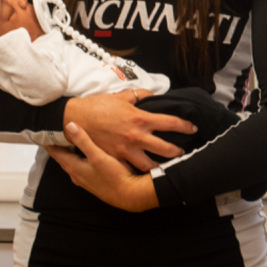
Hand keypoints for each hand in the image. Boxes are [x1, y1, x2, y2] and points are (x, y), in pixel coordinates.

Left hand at [46, 122, 159, 211]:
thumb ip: (83, 141)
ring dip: (70, 155)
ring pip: (74, 164)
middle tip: (56, 137)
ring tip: (71, 144)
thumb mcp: (98, 156)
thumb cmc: (114, 176)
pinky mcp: (94, 182)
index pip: (56, 153)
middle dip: (59, 148)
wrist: (129, 195)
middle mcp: (77, 175)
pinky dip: (81, 160)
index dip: (50, 144)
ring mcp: (86, 180)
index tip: (43, 135)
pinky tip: (89, 157)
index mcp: (74, 168)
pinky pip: (83, 168)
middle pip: (64, 159)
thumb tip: (70, 125)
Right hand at [63, 90, 196, 171]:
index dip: (185, 126)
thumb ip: (140, 96)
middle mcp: (137, 136)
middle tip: (183, 152)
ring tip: (166, 167)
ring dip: (160, 166)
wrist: (74, 118)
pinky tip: (145, 172)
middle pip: (166, 148)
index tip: (193, 128)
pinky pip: (131, 168)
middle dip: (178, 151)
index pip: (171, 123)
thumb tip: (153, 95)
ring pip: (150, 164)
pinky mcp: (114, 158)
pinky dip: (139, 171)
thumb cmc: (98, 106)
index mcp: (141, 118)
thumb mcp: (122, 96)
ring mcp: (126, 149)